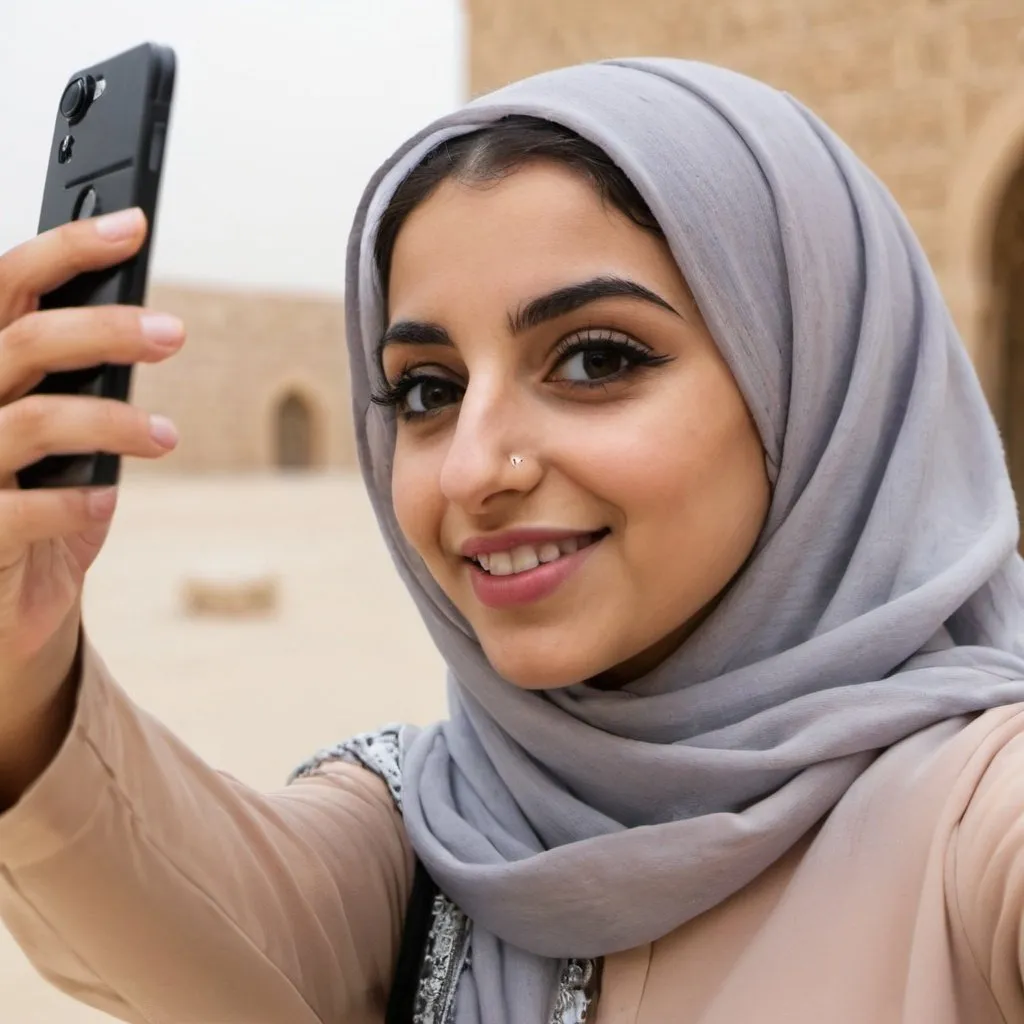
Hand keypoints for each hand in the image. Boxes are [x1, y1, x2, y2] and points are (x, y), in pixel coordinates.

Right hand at [0, 207, 182, 707]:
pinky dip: (74, 502)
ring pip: (34, 419)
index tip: (134, 225)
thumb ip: (76, 386)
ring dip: (113, 423)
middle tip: (174, 334)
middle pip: (23, 340)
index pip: (6, 286)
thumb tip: (140, 332)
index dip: (66, 249)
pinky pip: (21, 509)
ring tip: (165, 439)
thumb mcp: (58, 439)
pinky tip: (103, 498)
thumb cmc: (32, 506)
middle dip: (105, 328)